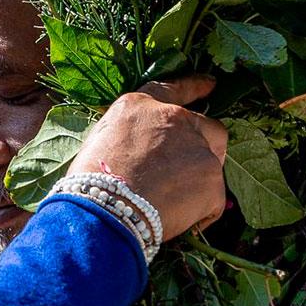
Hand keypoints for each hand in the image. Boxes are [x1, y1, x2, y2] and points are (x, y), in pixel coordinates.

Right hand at [69, 76, 228, 239]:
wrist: (104, 210)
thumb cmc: (91, 180)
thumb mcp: (101, 139)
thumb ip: (131, 133)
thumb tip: (143, 148)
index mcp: (143, 106)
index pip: (174, 89)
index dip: (194, 87)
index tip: (210, 84)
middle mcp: (176, 120)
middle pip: (210, 129)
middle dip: (207, 146)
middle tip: (190, 171)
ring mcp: (198, 150)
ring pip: (212, 166)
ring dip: (197, 183)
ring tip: (171, 204)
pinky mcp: (212, 182)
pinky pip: (213, 200)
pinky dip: (200, 212)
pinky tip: (178, 220)